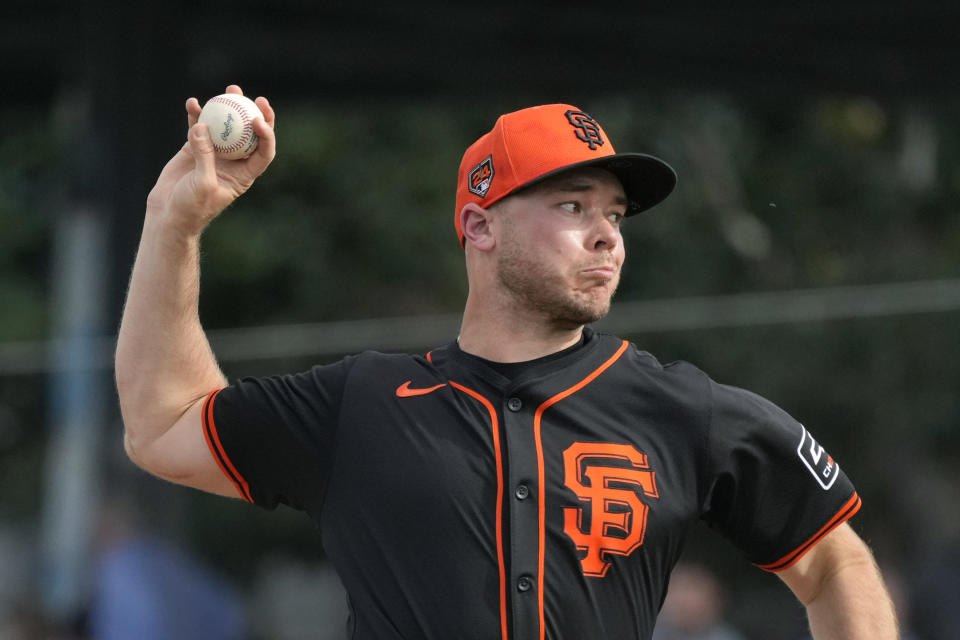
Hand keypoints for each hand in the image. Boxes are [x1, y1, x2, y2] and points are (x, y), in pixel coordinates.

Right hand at [145, 84, 276, 235]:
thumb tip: (203, 125)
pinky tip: (192, 102)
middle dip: (254, 114)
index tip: (258, 119)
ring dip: (228, 107)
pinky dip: (196, 114)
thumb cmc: (191, 207)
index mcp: (244, 174)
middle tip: (253, 97)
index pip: (263, 152)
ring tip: (229, 89)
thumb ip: (205, 156)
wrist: (169, 214)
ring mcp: (214, 152)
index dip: (267, 135)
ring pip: (225, 126)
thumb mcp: (202, 184)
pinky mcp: (194, 148)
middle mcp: (233, 161)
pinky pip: (198, 126)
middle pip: (249, 134)